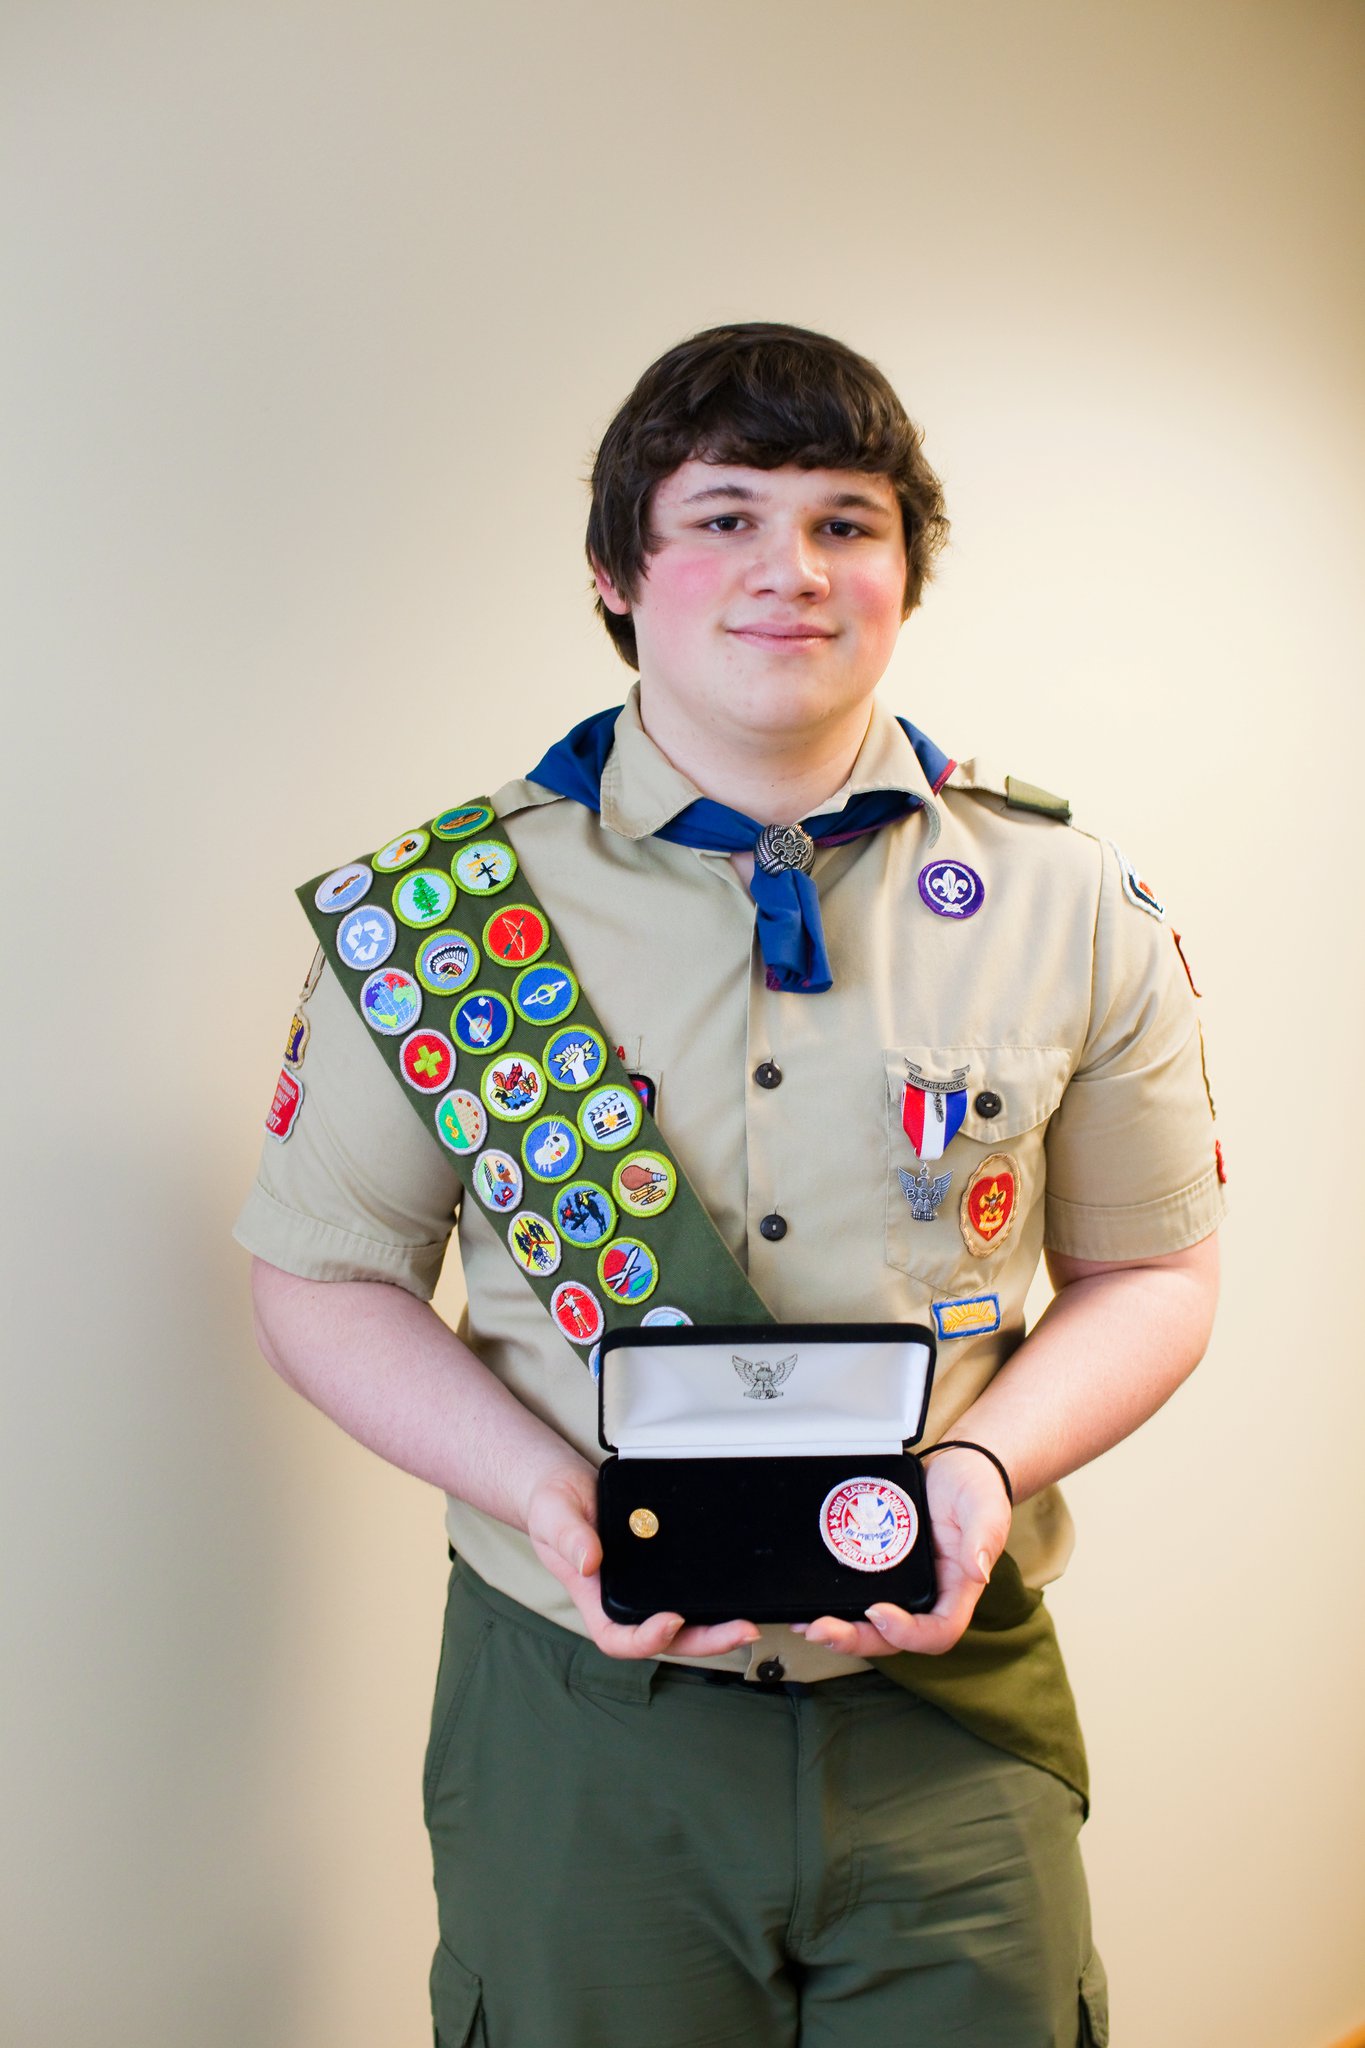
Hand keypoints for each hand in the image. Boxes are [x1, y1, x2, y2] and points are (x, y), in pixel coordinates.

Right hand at [525, 1459, 759, 1662]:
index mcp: (595, 1600)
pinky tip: (737, 1592)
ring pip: (685, 1622)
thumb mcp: (554, 1515)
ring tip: (748, 1622)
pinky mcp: (665, 1569)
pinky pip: (689, 1590)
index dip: (647, 1639)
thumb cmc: (555, 1508)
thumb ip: (569, 1537)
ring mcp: (648, 1588)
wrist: (569, 1489)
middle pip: (667, 1639)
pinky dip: (714, 1597)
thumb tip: (590, 1560)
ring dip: (716, 1627)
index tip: (670, 1620)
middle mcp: (625, 1602)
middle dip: (705, 1641)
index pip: (619, 1639)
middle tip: (740, 1630)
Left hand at [798, 1446, 1012, 1658]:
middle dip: (858, 1639)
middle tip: (822, 1630)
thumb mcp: (986, 1506)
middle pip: (893, 1637)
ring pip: (871, 1624)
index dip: (908, 1633)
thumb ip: (985, 1535)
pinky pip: (857, 1594)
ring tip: (807, 1625)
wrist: (955, 1465)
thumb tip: (978, 1570)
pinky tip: (807, 1605)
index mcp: (956, 1589)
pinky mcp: (880, 1567)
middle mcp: (928, 1593)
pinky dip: (834, 1604)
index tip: (879, 1612)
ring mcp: (902, 1584)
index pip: (938, 1631)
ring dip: (841, 1630)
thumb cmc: (976, 1487)